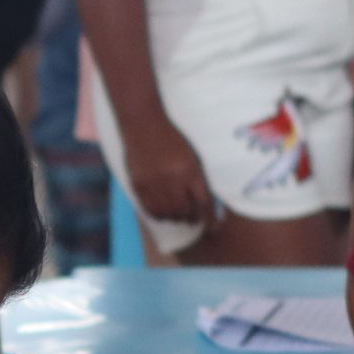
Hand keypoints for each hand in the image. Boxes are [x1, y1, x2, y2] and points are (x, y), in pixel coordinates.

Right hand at [119, 113, 214, 229]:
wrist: (144, 126)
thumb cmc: (172, 140)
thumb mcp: (191, 157)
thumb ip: (197, 180)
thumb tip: (204, 205)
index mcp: (191, 171)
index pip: (205, 202)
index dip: (210, 218)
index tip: (214, 227)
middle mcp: (174, 180)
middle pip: (186, 212)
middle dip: (192, 219)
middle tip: (193, 219)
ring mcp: (155, 184)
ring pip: (169, 214)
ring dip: (176, 218)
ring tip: (178, 215)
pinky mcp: (139, 186)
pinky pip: (152, 211)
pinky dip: (160, 215)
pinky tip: (163, 212)